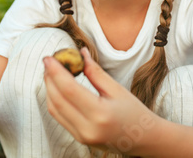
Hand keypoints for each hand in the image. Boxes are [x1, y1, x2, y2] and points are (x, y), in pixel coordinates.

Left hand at [43, 48, 158, 154]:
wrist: (143, 139)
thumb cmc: (134, 112)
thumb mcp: (117, 89)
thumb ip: (96, 72)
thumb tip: (81, 53)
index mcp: (100, 114)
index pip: (69, 90)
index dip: (56, 72)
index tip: (49, 58)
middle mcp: (88, 128)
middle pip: (57, 100)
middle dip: (49, 78)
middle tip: (49, 61)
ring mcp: (82, 136)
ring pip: (54, 109)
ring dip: (49, 89)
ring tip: (52, 72)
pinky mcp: (79, 138)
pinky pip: (59, 117)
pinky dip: (55, 100)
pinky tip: (57, 87)